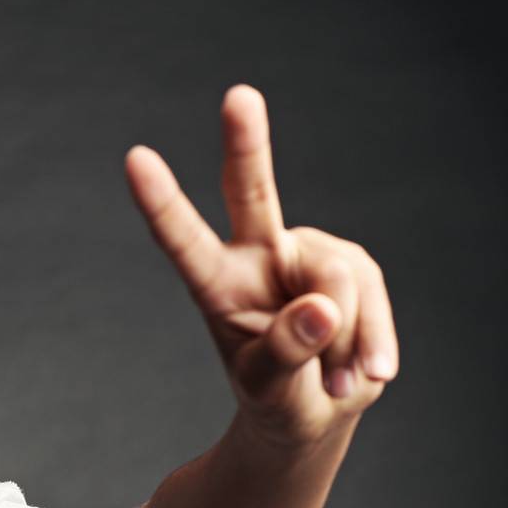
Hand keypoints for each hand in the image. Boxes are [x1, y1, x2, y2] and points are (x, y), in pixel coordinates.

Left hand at [124, 84, 398, 449]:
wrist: (315, 412)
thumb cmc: (275, 398)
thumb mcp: (270, 389)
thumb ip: (286, 351)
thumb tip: (320, 306)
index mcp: (216, 284)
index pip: (184, 241)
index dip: (162, 202)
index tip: (135, 159)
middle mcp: (260, 255)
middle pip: (253, 194)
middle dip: (247, 144)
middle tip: (239, 95)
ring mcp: (309, 255)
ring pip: (338, 285)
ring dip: (344, 344)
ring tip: (334, 382)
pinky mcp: (353, 265)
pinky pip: (371, 299)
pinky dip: (372, 344)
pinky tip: (367, 374)